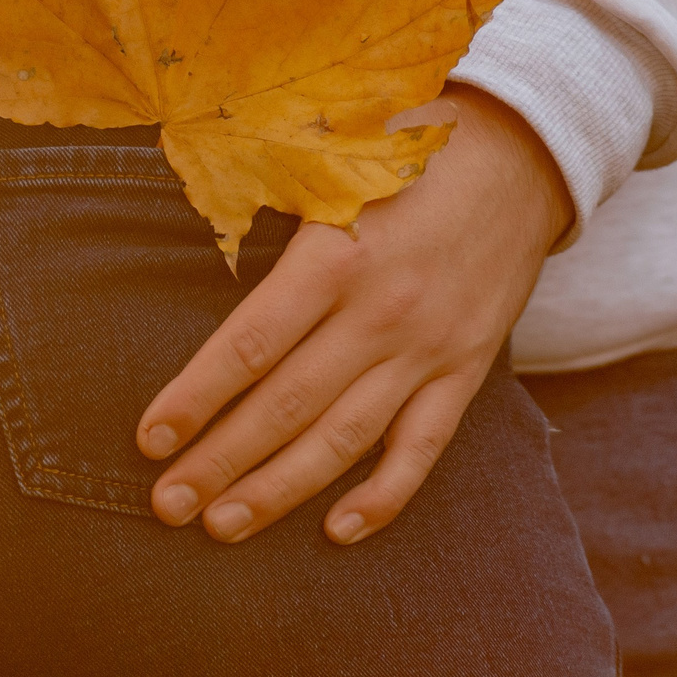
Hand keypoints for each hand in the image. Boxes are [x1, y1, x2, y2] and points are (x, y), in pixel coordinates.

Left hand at [137, 87, 571, 544]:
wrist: (527, 148)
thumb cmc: (407, 145)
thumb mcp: (329, 154)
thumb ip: (265, 193)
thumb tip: (192, 212)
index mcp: (335, 254)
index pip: (248, 346)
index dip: (195, 399)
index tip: (149, 439)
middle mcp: (381, 312)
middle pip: (285, 406)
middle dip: (220, 463)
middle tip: (166, 505)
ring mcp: (428, 348)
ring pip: (344, 438)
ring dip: (280, 490)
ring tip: (222, 526)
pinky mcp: (467, 368)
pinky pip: (422, 447)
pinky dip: (383, 495)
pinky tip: (337, 532)